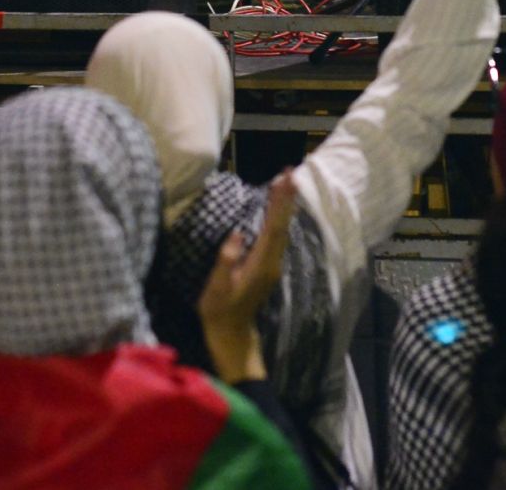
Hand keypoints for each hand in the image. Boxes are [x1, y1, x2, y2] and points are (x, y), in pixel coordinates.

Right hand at [198, 171, 296, 383]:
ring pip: (282, 229)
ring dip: (284, 205)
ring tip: (286, 182)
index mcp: (260, 264)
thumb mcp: (216, 288)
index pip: (273, 227)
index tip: (283, 180)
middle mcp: (272, 262)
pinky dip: (279, 217)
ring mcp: (272, 265)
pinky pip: (277, 235)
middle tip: (289, 171)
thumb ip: (226, 261)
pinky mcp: (268, 266)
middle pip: (282, 224)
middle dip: (286, 198)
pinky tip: (277, 208)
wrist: (231, 333)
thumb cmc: (219, 310)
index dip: (278, 203)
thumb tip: (237, 234)